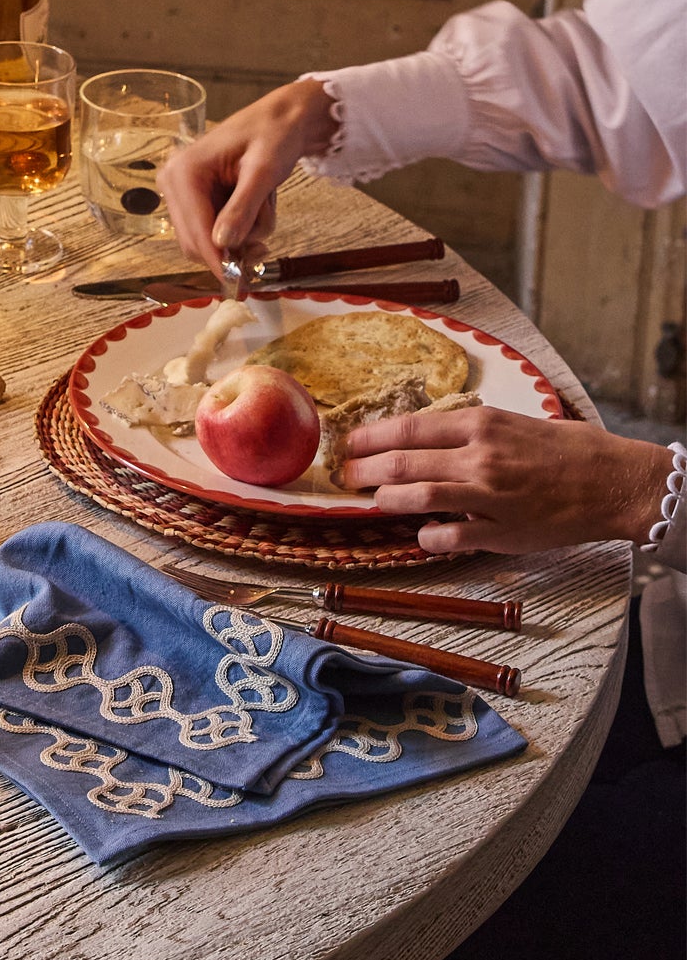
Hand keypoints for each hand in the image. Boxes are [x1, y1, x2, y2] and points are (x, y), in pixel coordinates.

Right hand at [157, 78, 337, 276]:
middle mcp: (174, 182)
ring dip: (239, 238)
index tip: (237, 284)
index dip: (216, 259)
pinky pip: (211, 232)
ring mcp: (181, 192)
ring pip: (204, 241)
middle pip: (193, 242)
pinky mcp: (193, 199)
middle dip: (230, 249)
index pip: (195, 230)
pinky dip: (237, 231)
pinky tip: (255, 211)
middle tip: (263, 251)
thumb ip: (242, 208)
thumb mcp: (264, 171)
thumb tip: (222, 244)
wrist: (282, 119)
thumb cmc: (275, 134)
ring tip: (265, 210)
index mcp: (185, 171)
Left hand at [341, 407, 674, 554]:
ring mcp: (487, 496)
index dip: (370, 439)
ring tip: (373, 503)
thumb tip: (429, 438)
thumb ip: (474, 431)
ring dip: (385, 502)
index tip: (348, 445)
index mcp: (482, 424)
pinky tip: (423, 534)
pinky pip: (446, 537)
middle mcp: (479, 457)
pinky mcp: (498, 531)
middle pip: (401, 464)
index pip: (409, 428)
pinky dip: (426, 537)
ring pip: (416, 499)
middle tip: (345, 478)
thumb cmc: (569, 450)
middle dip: (363, 472)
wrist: (614, 481)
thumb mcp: (518, 422)